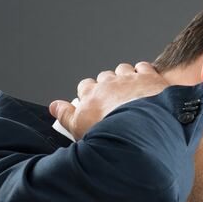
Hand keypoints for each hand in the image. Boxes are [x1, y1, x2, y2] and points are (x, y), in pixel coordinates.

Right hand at [49, 61, 168, 140]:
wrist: (140, 131)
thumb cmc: (110, 134)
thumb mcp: (79, 129)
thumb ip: (65, 116)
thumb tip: (54, 107)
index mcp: (91, 94)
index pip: (85, 86)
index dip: (89, 95)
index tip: (94, 105)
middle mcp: (108, 82)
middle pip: (104, 77)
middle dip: (108, 86)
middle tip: (114, 102)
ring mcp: (129, 79)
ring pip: (123, 69)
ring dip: (125, 77)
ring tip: (130, 92)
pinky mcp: (149, 78)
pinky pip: (143, 67)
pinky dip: (144, 74)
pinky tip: (146, 85)